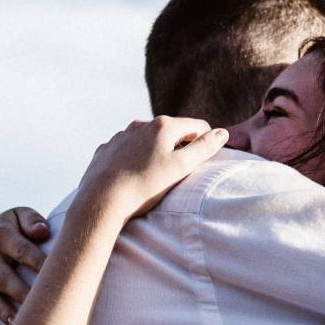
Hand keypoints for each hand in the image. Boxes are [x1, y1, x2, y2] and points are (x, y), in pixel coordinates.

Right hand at [0, 207, 49, 324]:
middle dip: (21, 293)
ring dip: (1, 310)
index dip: (40, 264)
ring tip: (16, 323)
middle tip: (39, 307)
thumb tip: (42, 232)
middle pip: (4, 278)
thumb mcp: (22, 215)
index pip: (22, 251)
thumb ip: (32, 221)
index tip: (57, 278)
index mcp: (1, 235)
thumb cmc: (15, 227)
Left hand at [70, 116, 228, 224]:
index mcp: (163, 126)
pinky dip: (135, 158)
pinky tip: (134, 176)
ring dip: (157, 152)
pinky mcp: (107, 149)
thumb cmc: (145, 185)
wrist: (102, 200)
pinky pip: (128, 149)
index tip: (204, 160)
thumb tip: (222, 133)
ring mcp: (121, 135)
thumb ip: (204, 148)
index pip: (197, 126)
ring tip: (156, 176)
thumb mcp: (181, 167)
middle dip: (180, 146)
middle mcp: (140, 124)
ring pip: (148, 140)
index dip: (206, 141)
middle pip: (172, 131)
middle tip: (181, 171)